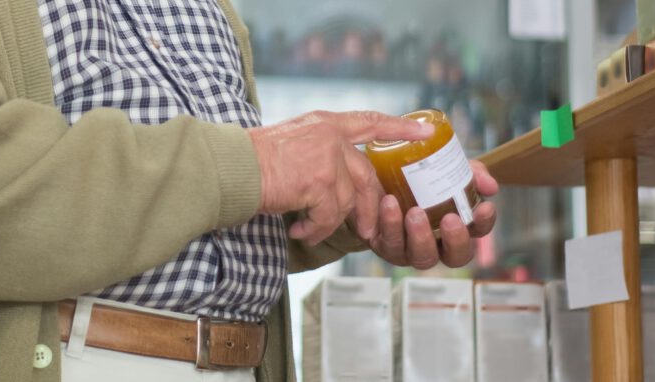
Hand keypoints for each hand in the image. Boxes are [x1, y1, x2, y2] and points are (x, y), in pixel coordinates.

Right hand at [250, 111, 433, 245]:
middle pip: (366, 175)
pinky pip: (329, 217)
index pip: (370, 122)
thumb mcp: (290, 143)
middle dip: (369, 207)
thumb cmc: (248, 161)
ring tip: (306, 230)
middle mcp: (330, 137)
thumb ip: (317, 151)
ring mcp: (327, 159)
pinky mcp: (319, 183)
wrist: (228, 168)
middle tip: (367, 229)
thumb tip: (333, 182)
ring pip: (347, 202)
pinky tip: (297, 232)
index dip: (400, 128)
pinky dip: (314, 230)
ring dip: (327, 223)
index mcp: (324, 123)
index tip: (426, 132)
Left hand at [363, 160, 498, 268]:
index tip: (484, 206)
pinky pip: (389, 242)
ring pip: (422, 257)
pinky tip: (389, 202)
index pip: (479, 231)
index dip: (484, 223)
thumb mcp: (444, 168)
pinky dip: (390, 223)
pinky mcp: (385, 246)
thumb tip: (490, 186)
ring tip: (415, 212)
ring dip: (421, 236)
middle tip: (451, 218)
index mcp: (456, 225)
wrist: (372, 176)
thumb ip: (470, 172)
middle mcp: (437, 243)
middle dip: (456, 240)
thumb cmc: (415, 177)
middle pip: (457, 257)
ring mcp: (411, 249)